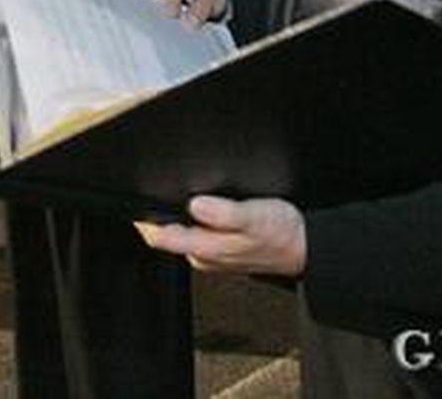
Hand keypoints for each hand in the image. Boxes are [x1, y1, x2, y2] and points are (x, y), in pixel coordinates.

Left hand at [135, 195, 305, 275]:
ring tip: (176, 193)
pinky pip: (194, 233)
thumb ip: (224, 213)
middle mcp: (203, 256)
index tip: (137, 198)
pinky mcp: (219, 250)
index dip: (145, 218)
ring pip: (180, 233)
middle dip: (158, 213)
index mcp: (207, 249)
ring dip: (175, 216)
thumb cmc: (281, 233)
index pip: (161, 237)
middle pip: (166, 234)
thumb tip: (196, 204)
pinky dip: (191, 220)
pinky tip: (199, 207)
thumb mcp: (255, 217)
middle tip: (156, 186)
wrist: (304, 247)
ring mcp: (210, 255)